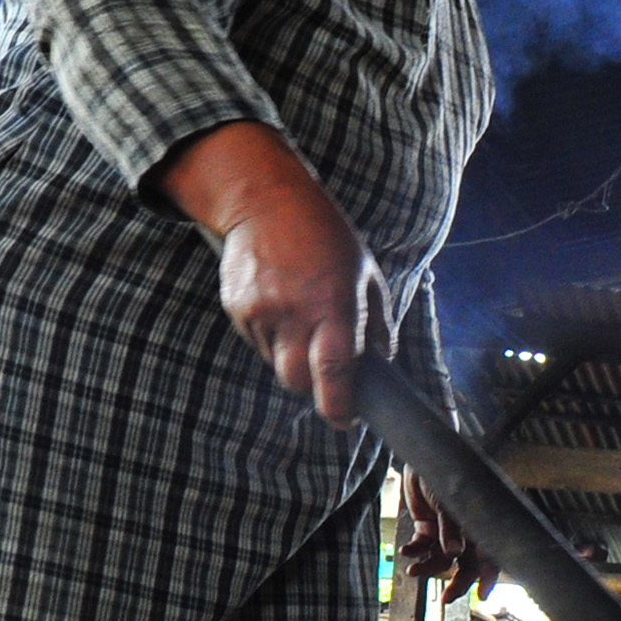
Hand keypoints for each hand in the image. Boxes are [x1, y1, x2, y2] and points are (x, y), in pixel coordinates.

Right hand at [214, 198, 384, 428]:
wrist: (265, 200)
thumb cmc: (324, 233)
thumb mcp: (365, 270)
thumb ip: (377, 320)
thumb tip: (384, 358)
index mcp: (333, 305)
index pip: (333, 373)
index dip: (339, 406)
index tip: (346, 419)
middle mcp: (293, 313)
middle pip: (296, 380)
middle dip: (312, 385)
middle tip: (325, 371)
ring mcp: (260, 311)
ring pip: (276, 361)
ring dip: (291, 355)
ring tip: (301, 317)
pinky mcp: (237, 308)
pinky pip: (257, 341)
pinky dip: (272, 336)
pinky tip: (280, 303)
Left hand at [397, 471, 486, 602]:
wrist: (420, 456)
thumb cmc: (442, 472)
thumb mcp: (448, 500)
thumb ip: (450, 528)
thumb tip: (454, 553)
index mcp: (479, 524)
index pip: (489, 554)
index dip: (488, 576)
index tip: (483, 595)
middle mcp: (465, 531)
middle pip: (466, 564)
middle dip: (457, 583)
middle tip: (447, 599)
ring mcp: (446, 530)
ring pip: (441, 558)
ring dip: (428, 568)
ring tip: (412, 572)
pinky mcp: (428, 526)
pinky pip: (423, 546)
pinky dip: (414, 551)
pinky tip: (405, 553)